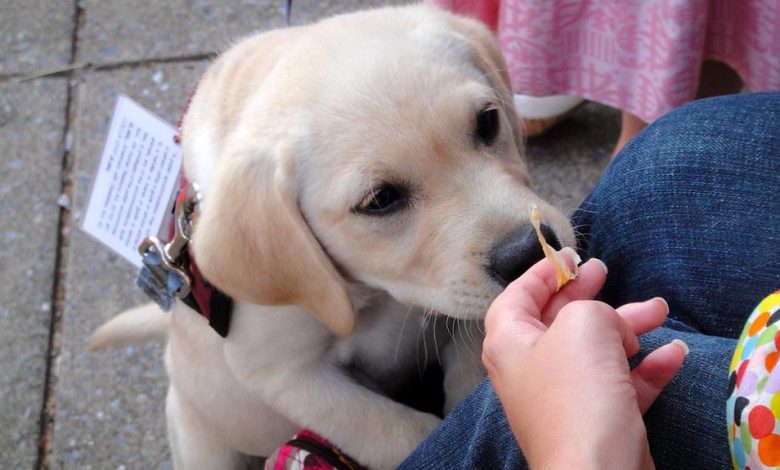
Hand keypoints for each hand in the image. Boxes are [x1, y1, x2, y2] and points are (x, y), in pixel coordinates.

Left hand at [482, 248, 687, 468]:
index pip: (517, 296)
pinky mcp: (596, 421)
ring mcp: (563, 397)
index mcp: (509, 342)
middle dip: (585, 295)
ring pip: (595, 350)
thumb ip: (593, 309)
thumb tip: (612, 327)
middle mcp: (530, 369)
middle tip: (605, 271)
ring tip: (659, 309)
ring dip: (628, 327)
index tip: (569, 255)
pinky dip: (646, 367)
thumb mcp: (582, 325)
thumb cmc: (577, 393)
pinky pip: (620, 384)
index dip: (541, 272)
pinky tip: (674, 353)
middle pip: (556, 320)